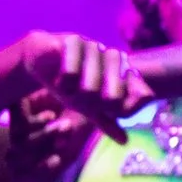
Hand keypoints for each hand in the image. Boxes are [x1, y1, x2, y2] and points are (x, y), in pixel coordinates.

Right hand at [14, 30, 149, 140]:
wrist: (40, 62)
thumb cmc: (69, 85)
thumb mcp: (88, 108)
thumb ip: (107, 122)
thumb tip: (125, 141)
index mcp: (124, 73)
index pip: (141, 97)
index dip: (124, 111)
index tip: (107, 110)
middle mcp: (114, 58)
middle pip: (113, 98)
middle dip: (91, 105)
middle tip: (79, 97)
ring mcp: (96, 47)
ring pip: (91, 88)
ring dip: (73, 94)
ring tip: (66, 87)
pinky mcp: (75, 40)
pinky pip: (71, 73)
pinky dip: (61, 82)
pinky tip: (57, 77)